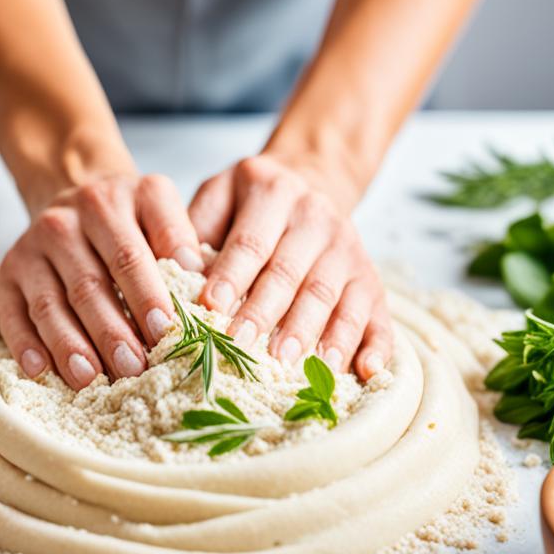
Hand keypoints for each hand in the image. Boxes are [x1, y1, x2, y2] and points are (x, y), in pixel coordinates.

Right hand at [0, 174, 204, 388]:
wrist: (77, 191)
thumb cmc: (132, 219)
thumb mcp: (160, 210)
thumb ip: (180, 241)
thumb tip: (202, 284)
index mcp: (113, 201)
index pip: (130, 254)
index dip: (148, 294)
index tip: (167, 330)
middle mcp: (67, 220)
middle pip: (90, 284)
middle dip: (113, 330)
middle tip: (135, 368)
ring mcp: (32, 246)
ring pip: (51, 303)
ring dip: (71, 345)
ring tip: (92, 378)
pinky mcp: (7, 272)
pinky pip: (12, 313)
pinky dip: (25, 344)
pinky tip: (41, 371)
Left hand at [188, 156, 391, 379]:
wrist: (311, 181)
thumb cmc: (249, 203)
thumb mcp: (218, 194)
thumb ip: (195, 227)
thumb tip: (178, 272)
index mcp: (273, 193)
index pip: (251, 241)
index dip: (231, 276)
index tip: (210, 308)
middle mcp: (316, 217)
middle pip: (290, 273)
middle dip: (266, 313)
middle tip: (242, 347)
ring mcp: (348, 249)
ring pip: (330, 296)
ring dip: (312, 334)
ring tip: (291, 367)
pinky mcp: (371, 277)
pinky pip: (376, 313)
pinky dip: (374, 345)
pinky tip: (363, 372)